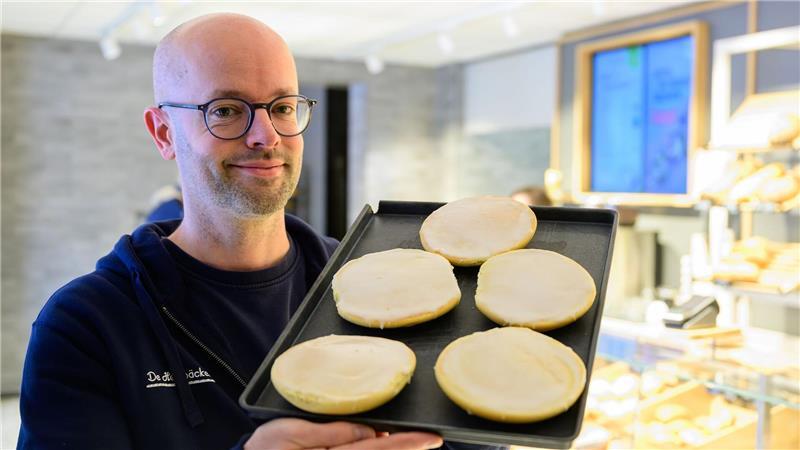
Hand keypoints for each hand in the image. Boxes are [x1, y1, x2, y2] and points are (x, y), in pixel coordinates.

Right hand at [244, 418, 442, 449]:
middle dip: (405, 448)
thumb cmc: (266, 448)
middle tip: (428, 438)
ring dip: (392, 449)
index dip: (407, 443)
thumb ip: (332, 432)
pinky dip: (376, 449)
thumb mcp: (292, 433)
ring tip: (408, 439)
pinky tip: (381, 443)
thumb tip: (370, 432)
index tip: (432, 438)